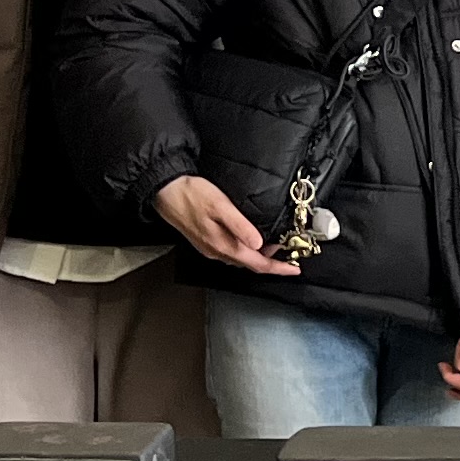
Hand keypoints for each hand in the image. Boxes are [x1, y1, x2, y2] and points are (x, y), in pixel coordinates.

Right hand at [153, 172, 298, 276]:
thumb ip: (240, 225)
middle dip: (272, 263)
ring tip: (275, 247)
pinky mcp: (205, 242)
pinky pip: (231, 252)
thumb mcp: (220, 205)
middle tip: (289, 255)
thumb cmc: (191, 194)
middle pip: (250, 265)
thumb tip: (258, 243)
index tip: (295, 269)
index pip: (257, 264)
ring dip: (259, 257)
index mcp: (223, 245)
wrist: (164, 191)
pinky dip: (246, 251)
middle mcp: (217, 252)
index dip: (278, 268)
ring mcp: (209, 248)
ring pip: (241, 259)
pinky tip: (251, 241)